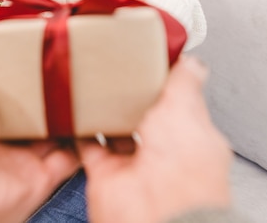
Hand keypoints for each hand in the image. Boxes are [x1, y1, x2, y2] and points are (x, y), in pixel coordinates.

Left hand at [0, 57, 79, 222]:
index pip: (14, 99)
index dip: (31, 84)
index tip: (50, 65)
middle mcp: (4, 141)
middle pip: (39, 118)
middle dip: (56, 100)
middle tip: (74, 77)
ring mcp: (22, 161)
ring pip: (57, 137)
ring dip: (73, 120)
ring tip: (89, 95)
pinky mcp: (40, 179)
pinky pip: (69, 161)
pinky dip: (82, 145)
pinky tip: (92, 124)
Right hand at [78, 56, 232, 222]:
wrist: (155, 214)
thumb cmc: (184, 171)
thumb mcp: (186, 110)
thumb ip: (184, 83)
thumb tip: (190, 61)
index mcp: (191, 134)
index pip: (176, 100)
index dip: (162, 80)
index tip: (146, 59)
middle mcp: (163, 150)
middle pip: (142, 114)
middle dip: (130, 95)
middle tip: (115, 69)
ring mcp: (134, 163)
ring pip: (115, 130)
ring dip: (104, 111)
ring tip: (94, 87)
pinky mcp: (107, 174)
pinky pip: (89, 147)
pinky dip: (80, 132)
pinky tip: (76, 114)